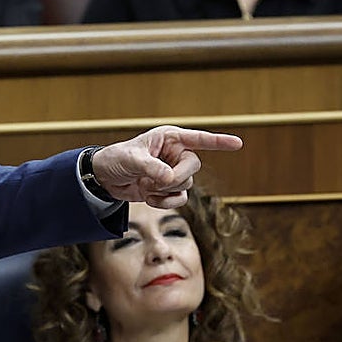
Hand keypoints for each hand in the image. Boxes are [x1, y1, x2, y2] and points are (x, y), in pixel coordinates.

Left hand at [92, 125, 241, 207]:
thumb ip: (151, 167)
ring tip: (145, 185)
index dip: (218, 141)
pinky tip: (148, 197)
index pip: (199, 139)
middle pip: (193, 168)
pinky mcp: (168, 189)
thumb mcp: (131, 159)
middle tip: (154, 181)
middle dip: (175, 178)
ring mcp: (173, 172)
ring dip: (165, 191)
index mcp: (169, 138)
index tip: (238, 143)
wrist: (103, 178)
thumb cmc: (115, 159)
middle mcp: (175, 154)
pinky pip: (179, 199)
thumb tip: (169, 178)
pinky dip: (164, 202)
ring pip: (186, 185)